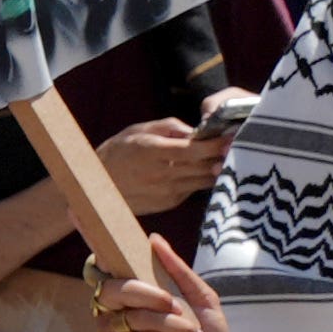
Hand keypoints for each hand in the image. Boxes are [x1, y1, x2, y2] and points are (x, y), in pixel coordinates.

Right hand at [79, 244, 255, 331]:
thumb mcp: (201, 298)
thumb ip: (178, 270)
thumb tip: (154, 238)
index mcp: (131, 292)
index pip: (105, 262)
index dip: (90, 236)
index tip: (75, 208)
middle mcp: (113, 309)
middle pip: (114, 285)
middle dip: (149, 294)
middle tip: (173, 306)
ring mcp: (110, 331)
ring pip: (136, 314)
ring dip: (173, 326)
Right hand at [96, 111, 236, 207]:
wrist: (94, 186)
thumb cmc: (117, 152)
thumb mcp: (138, 130)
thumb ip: (169, 128)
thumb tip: (196, 132)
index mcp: (152, 152)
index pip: (192, 149)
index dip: (215, 144)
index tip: (232, 137)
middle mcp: (160, 174)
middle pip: (202, 166)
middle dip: (222, 156)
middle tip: (238, 145)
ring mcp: (166, 192)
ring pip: (202, 180)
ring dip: (216, 170)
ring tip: (228, 157)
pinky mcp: (168, 203)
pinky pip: (193, 190)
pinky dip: (202, 180)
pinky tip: (207, 171)